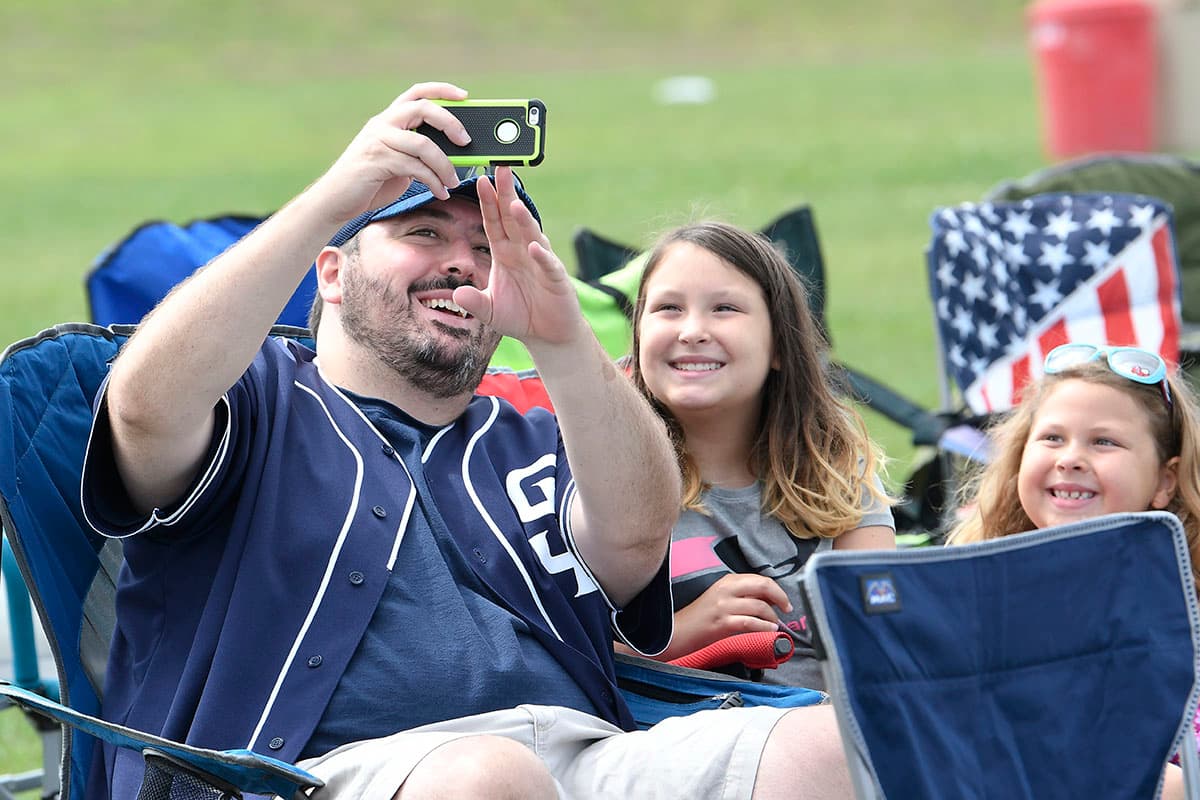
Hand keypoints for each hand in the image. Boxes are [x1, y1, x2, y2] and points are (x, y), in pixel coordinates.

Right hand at [313, 82, 473, 224]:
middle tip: (466, 141)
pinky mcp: (376, 161)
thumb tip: (454, 155)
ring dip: (445, 165)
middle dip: (450, 123)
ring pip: (423, 144)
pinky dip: (434, 182)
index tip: (464, 95)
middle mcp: (382, 124)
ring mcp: (377, 141)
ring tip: (453, 181)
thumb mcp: (398, 161)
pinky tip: (440, 192)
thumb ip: (418, 152)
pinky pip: (415, 168)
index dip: (441, 90)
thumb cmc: (371, 182)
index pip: (416, 93)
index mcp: (388, 120)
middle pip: (422, 108)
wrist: (335, 200)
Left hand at [453, 167, 584, 345]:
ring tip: (514, 206)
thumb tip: (457, 296)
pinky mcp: (556, 280)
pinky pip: (548, 265)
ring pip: (531, 237)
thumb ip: (474, 302)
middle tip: (502, 170)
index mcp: (504, 253)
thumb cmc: (520, 316)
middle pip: (513, 220)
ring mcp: (541, 263)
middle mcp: (523, 252)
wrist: (548, 335)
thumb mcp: (490, 311)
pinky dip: (542, 257)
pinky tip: (534, 248)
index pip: (494, 223)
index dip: (488, 203)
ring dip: (524, 221)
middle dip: (507, 196)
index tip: (481, 181)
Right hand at [669, 574, 792, 656]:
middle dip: (780, 597)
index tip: (783, 601)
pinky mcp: (722, 623)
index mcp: (727, 581)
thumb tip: (769, 601)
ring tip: (775, 625)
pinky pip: (750, 623)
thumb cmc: (700, 618)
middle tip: (787, 609)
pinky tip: (769, 631)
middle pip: (763, 586)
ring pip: (759, 606)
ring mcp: (724, 606)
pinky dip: (764, 627)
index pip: (760, 579)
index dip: (777, 590)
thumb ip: (742, 595)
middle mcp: (726, 590)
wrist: (677, 632)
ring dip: (773, 617)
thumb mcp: (721, 598)